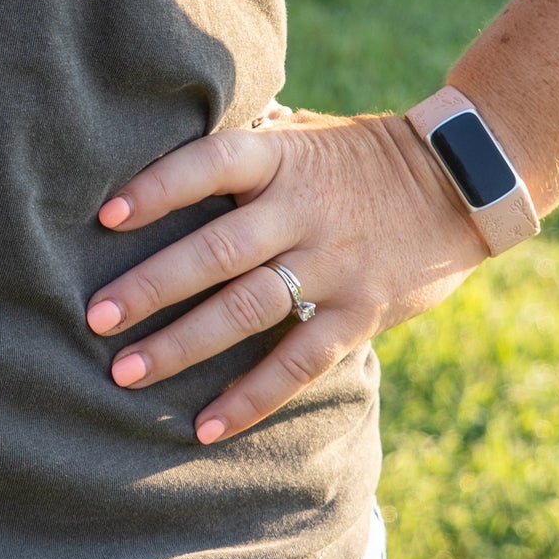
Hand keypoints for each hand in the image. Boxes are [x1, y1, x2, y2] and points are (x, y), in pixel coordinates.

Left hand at [85, 110, 488, 443]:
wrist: (463, 183)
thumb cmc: (355, 155)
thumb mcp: (301, 133)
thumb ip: (243, 145)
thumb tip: (159, 132)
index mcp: (282, 159)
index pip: (212, 164)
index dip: (159, 187)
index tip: (106, 216)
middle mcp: (303, 212)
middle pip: (217, 251)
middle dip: (151, 287)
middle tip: (95, 317)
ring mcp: (334, 265)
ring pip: (248, 311)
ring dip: (183, 345)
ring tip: (125, 373)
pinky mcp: (361, 313)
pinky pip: (299, 362)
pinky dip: (251, 398)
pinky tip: (205, 426)